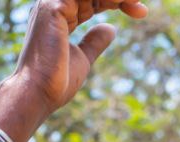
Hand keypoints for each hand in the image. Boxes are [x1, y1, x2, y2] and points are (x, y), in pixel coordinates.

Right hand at [8, 1, 146, 119]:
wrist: (39, 94)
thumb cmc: (56, 81)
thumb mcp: (83, 58)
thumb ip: (94, 42)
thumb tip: (110, 28)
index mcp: (59, 14)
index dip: (117, 2)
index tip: (141, 12)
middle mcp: (53, 4)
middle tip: (140, 7)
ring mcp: (51, 3)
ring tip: (135, 3)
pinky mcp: (52, 7)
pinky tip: (121, 2)